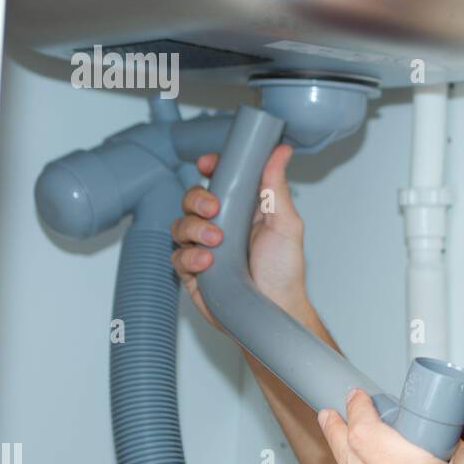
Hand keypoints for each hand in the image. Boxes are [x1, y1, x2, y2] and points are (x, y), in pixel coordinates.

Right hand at [171, 144, 310, 325]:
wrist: (275, 311)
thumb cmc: (284, 272)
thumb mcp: (286, 224)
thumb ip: (276, 187)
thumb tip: (280, 152)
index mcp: (244, 209)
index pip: (220, 180)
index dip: (211, 168)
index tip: (209, 163)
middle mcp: (222, 226)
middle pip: (193, 199)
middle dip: (197, 199)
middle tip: (213, 209)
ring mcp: (205, 247)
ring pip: (180, 225)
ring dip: (194, 228)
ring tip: (216, 241)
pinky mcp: (193, 271)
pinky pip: (177, 256)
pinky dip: (189, 256)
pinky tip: (207, 262)